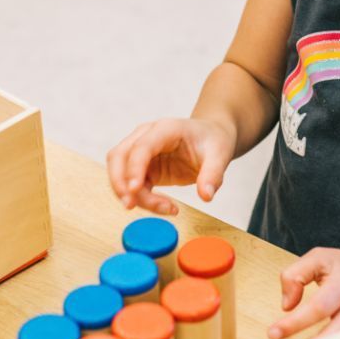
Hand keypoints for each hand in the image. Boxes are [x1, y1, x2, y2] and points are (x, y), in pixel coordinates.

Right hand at [106, 117, 235, 214]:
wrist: (211, 138)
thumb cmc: (213, 141)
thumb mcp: (220, 155)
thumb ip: (213, 174)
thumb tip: (205, 196)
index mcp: (165, 129)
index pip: (141, 147)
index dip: (134, 168)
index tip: (134, 190)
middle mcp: (146, 136)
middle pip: (118, 157)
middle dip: (120, 182)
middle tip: (131, 206)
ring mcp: (141, 151)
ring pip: (120, 172)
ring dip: (130, 195)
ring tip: (162, 209)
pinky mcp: (143, 167)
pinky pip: (131, 184)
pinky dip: (141, 198)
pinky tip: (163, 207)